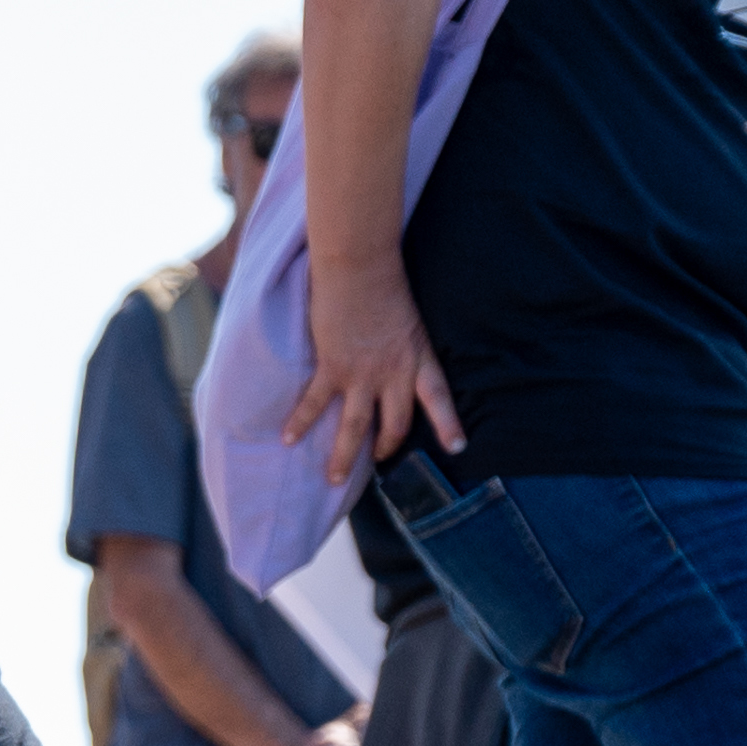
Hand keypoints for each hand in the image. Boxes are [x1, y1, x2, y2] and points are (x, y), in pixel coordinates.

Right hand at [284, 252, 462, 485]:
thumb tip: (395, 355)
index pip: (439, 398)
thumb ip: (405, 344)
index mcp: (419, 358)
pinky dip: (301, 422)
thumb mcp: (410, 318)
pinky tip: (288, 439)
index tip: (458, 448)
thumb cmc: (384, 283)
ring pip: (356, 426)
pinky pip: (316, 403)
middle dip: (386, 448)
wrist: (361, 267)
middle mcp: (395, 373)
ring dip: (344, 456)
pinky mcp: (333, 367)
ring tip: (334, 478)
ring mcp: (363, 373)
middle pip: (396, 423)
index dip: (449, 425)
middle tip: (377, 464)